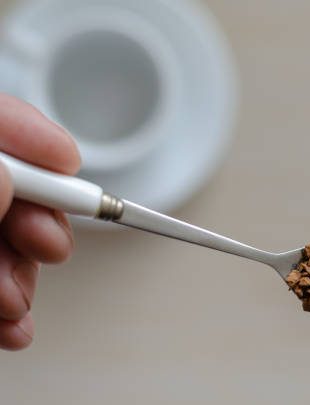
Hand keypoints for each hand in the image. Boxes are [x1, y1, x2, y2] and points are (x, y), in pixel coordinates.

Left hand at [0, 94, 79, 349]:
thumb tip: (5, 183)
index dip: (32, 133)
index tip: (67, 160)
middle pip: (11, 187)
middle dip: (38, 221)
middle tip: (48, 244)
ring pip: (6, 240)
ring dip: (21, 277)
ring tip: (17, 304)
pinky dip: (6, 308)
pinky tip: (14, 323)